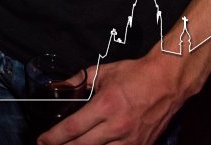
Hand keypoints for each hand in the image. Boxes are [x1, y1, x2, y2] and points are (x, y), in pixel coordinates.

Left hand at [38, 56, 184, 144]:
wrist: (169, 81)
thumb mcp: (103, 72)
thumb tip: (57, 86)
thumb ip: (78, 81)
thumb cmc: (135, 74)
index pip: (73, 128)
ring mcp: (131, 140)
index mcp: (106, 105)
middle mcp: (118, 126)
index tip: (41, 140)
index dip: (54, 137)